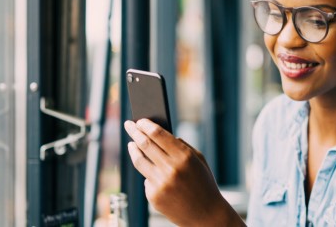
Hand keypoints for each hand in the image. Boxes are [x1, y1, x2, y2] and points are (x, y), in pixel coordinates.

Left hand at [124, 119, 243, 226]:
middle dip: (134, 132)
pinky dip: (149, 174)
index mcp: (184, 157)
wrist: (206, 215)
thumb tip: (160, 134)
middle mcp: (170, 169)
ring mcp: (160, 184)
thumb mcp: (199, 160)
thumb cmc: (204, 184)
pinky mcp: (154, 196)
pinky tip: (153, 173)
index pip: (158, 134)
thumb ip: (182, 146)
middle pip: (145, 144)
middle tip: (129, 125)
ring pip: (139, 161)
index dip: (146, 125)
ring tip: (131, 144)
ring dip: (133, 149)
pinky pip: (147, 179)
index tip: (139, 120)